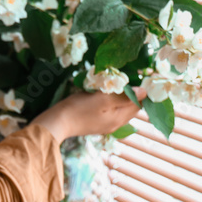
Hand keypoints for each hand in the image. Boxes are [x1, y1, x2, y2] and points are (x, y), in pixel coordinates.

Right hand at [29, 86, 146, 143]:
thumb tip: (144, 92)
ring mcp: (105, 124)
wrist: (57, 123)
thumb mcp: (102, 99)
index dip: (141, 91)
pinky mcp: (96, 123)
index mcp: (119, 119)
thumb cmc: (79, 109)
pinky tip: (104, 94)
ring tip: (116, 84)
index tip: (139, 77)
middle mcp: (115, 124)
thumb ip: (123, 96)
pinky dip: (112, 101)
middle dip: (132, 93)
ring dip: (122, 96)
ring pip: (121, 108)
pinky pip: (111, 110)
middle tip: (127, 77)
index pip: (138, 104)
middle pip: (131, 107)